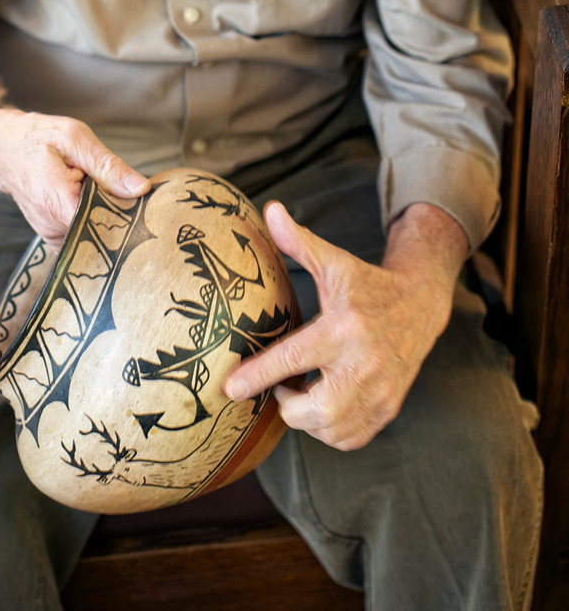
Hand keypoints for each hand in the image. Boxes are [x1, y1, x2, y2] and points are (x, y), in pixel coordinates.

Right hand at [0, 86, 150, 249]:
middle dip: (121, 216)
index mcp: (59, 204)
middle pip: (103, 234)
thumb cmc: (36, 137)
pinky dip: (95, 220)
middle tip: (128, 192)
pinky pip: (83, 234)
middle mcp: (53, 228)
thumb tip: (141, 189)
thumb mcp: (74, 138)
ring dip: (107, 217)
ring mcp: (51, 235)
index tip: (143, 204)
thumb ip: (108, 166)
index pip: (106, 228)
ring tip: (107, 192)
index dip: (128, 217)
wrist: (0, 147)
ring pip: (94, 235)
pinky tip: (96, 201)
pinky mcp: (53, 235)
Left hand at [223, 200, 464, 449]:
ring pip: (328, 429)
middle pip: (311, 410)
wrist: (421, 305)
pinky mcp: (388, 410)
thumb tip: (270, 209)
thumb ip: (299, 241)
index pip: (293, 358)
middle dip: (286, 403)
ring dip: (307, 417)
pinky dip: (329, 430)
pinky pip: (349, 438)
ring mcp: (380, 393)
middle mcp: (363, 365)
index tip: (229, 389)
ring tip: (304, 390)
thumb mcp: (334, 261)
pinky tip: (325, 403)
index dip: (258, 375)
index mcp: (343, 328)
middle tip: (284, 382)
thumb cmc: (367, 283)